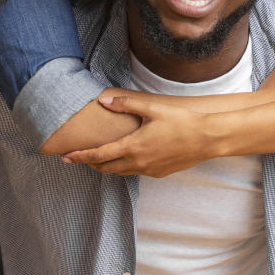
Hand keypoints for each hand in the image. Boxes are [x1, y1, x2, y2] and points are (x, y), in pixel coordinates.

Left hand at [63, 96, 214, 176]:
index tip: (66, 157)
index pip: (98, 155)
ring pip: (121, 172)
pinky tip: (129, 157)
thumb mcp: (152, 108)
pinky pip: (136, 172)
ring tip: (101, 157)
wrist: (207, 138)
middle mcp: (138, 162)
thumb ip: (125, 104)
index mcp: (133, 147)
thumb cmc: (181, 122)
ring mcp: (149, 170)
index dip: (80, 157)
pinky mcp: (159, 173)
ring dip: (108, 166)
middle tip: (80, 157)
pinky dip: (126, 166)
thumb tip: (103, 100)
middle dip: (91, 164)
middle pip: (106, 168)